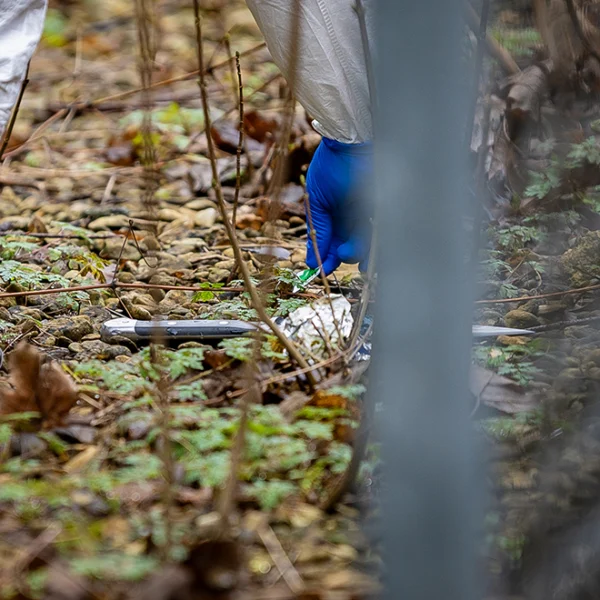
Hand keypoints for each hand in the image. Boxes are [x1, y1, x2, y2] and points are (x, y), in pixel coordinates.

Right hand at [305, 137, 372, 274]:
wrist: (351, 142)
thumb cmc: (331, 166)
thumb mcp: (316, 201)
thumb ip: (318, 230)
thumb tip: (311, 262)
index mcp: (337, 214)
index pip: (334, 243)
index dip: (328, 258)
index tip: (321, 269)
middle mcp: (355, 216)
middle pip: (353, 246)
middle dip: (346, 256)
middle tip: (338, 257)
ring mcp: (371, 213)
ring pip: (368, 243)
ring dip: (360, 254)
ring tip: (349, 252)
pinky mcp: (386, 209)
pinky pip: (381, 232)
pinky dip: (374, 243)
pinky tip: (367, 243)